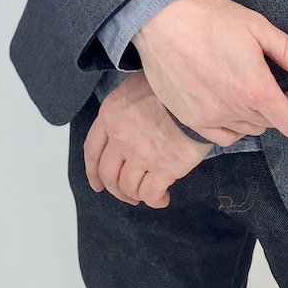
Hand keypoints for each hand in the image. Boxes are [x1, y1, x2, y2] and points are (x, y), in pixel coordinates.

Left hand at [83, 71, 212, 208]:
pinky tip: (163, 197)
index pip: (92, 150)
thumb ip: (124, 109)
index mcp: (110, 115)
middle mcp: (119, 137)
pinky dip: (155, 200)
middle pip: (108, 174)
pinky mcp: (163, 168)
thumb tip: (125, 126)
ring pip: (128, 187)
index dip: (93, 172)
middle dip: (116, 190)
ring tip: (147, 193)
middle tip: (128, 195)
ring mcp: (140, 154)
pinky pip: (151, 194)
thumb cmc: (166, 88)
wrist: (194, 94)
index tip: (98, 185)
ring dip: (136, 195)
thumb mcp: (135, 87)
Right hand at [133, 0, 287, 147]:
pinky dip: (232, 126)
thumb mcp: (256, 26)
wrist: (158, 20)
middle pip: (268, 124)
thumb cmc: (209, 18)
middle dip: (277, 109)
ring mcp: (209, 118)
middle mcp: (234, 110)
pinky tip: (228, 106)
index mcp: (255, 89)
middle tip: (273, 87)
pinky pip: (221, 136)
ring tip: (249, 94)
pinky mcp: (189, 118)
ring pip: (245, 129)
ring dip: (255, 117)